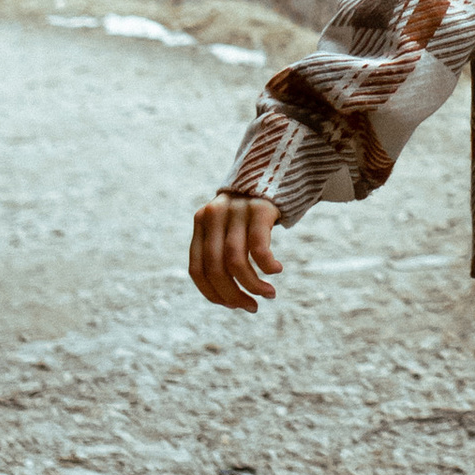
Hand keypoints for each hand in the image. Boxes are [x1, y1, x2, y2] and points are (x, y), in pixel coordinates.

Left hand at [189, 196, 283, 312]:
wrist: (275, 167)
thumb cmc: (251, 209)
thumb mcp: (230, 225)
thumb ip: (222, 251)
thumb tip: (228, 297)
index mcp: (201, 223)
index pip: (197, 270)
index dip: (213, 294)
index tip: (233, 306)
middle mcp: (213, 215)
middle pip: (216, 269)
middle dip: (233, 295)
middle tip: (252, 307)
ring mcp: (235, 209)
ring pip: (235, 262)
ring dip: (253, 285)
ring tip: (269, 294)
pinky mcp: (259, 207)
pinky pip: (258, 247)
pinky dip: (266, 266)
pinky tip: (276, 270)